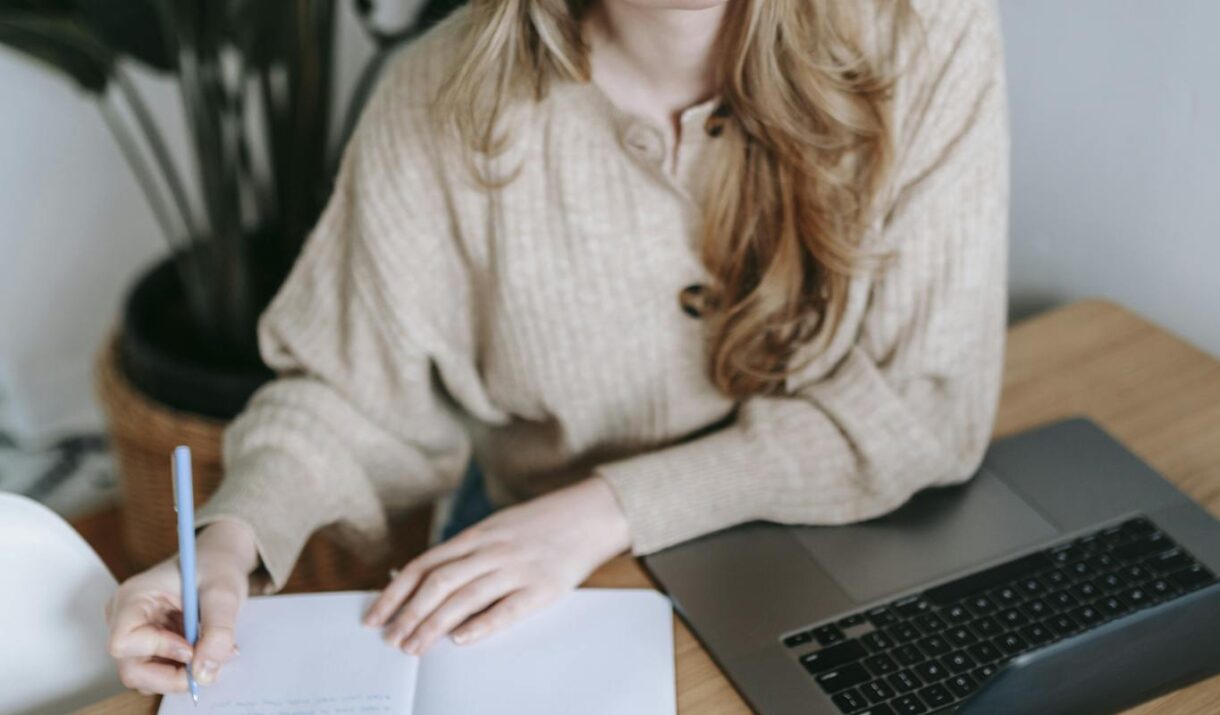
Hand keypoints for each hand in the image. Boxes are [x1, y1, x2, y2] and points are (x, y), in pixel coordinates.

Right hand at [104, 519, 259, 693]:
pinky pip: (158, 673)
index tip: (192, 648)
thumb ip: (218, 632)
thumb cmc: (216, 567)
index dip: (158, 650)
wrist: (217, 562)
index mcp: (132, 597)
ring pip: (145, 677)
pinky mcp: (146, 647)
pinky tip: (202, 651)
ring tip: (209, 651)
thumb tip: (205, 674)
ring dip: (180, 675)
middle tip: (207, 666)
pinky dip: (182, 671)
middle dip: (171, 675)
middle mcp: (123, 619)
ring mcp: (133, 635)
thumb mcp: (224, 594)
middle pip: (131, 669)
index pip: (123, 641)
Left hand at [363, 476, 629, 653]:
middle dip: (409, 614)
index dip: (395, 592)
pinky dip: (481, 624)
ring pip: (465, 597)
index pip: (424, 565)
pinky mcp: (542, 588)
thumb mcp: (497, 528)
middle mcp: (491, 550)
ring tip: (415, 647)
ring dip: (434, 625)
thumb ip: (465, 551)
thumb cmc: (540, 525)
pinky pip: (507, 609)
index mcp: (476, 535)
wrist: (590, 513)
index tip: (375, 616)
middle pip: (438, 583)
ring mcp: (516, 568)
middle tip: (392, 640)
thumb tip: (424, 578)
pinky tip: (462, 639)